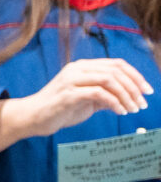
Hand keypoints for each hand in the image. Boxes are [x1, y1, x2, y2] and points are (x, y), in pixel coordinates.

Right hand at [0, 58, 154, 157]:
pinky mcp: (68, 94)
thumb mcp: (87, 100)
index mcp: (83, 67)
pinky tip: (120, 112)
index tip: (147, 91)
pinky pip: (99, 94)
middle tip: (143, 103)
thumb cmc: (60, 109)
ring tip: (133, 109)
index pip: (116, 64)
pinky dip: (114, 103)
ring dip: (126, 96)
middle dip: (134, 87)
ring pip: (109, 80)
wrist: (34, 117)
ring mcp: (71, 80)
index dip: (136, 76)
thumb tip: (128, 97)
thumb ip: (105, 95)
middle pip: (115, 71)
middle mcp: (77, 69)